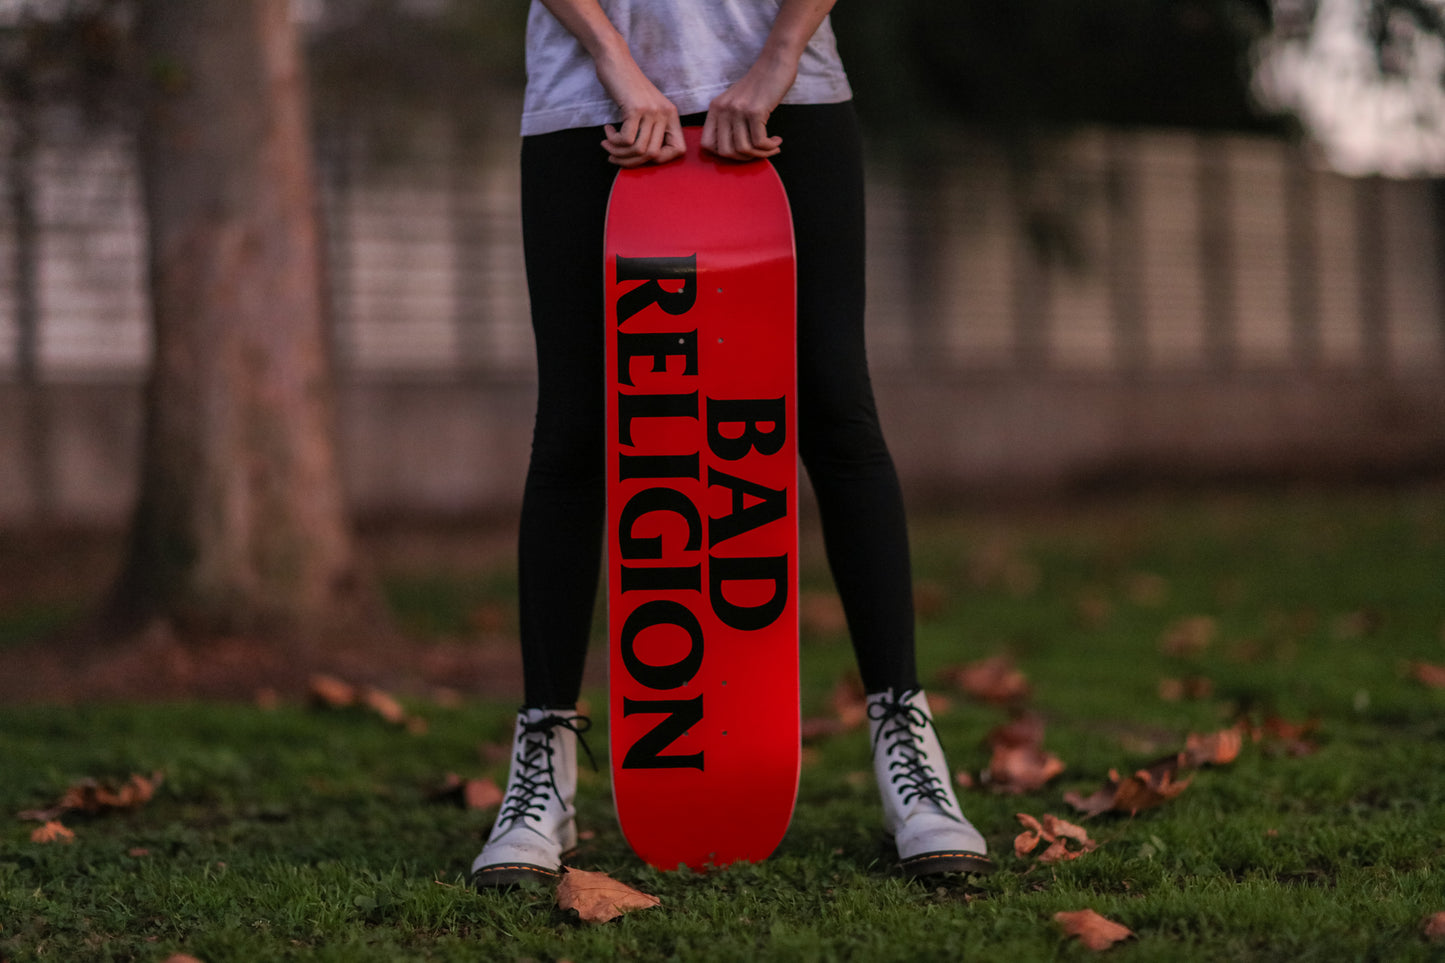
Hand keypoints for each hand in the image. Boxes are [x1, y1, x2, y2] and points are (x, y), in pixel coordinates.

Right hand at [594, 48, 684, 166]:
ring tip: (608, 144)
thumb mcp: (646, 109)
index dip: (659, 160)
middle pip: (653, 155)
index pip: (678, 150)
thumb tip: (642, 159)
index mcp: (672, 115)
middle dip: (631, 161)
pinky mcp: (636, 108)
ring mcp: (652, 111)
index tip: (640, 156)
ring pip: (639, 150)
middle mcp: (665, 113)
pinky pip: (627, 140)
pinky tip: (608, 130)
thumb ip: (650, 130)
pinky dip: (614, 141)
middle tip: (614, 155)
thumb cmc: (627, 86)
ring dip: (619, 152)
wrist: (616, 60)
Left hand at [701, 51, 796, 160]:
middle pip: (725, 152)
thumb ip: (730, 121)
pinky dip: (769, 147)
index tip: (740, 152)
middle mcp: (723, 109)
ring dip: (761, 154)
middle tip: (758, 153)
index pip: (707, 144)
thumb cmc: (759, 85)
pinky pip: (759, 142)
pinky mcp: (755, 111)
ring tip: (771, 147)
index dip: (723, 155)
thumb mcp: (737, 101)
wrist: (775, 62)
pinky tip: (776, 141)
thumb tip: (733, 150)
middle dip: (744, 159)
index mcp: (715, 108)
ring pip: (743, 149)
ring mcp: (738, 110)